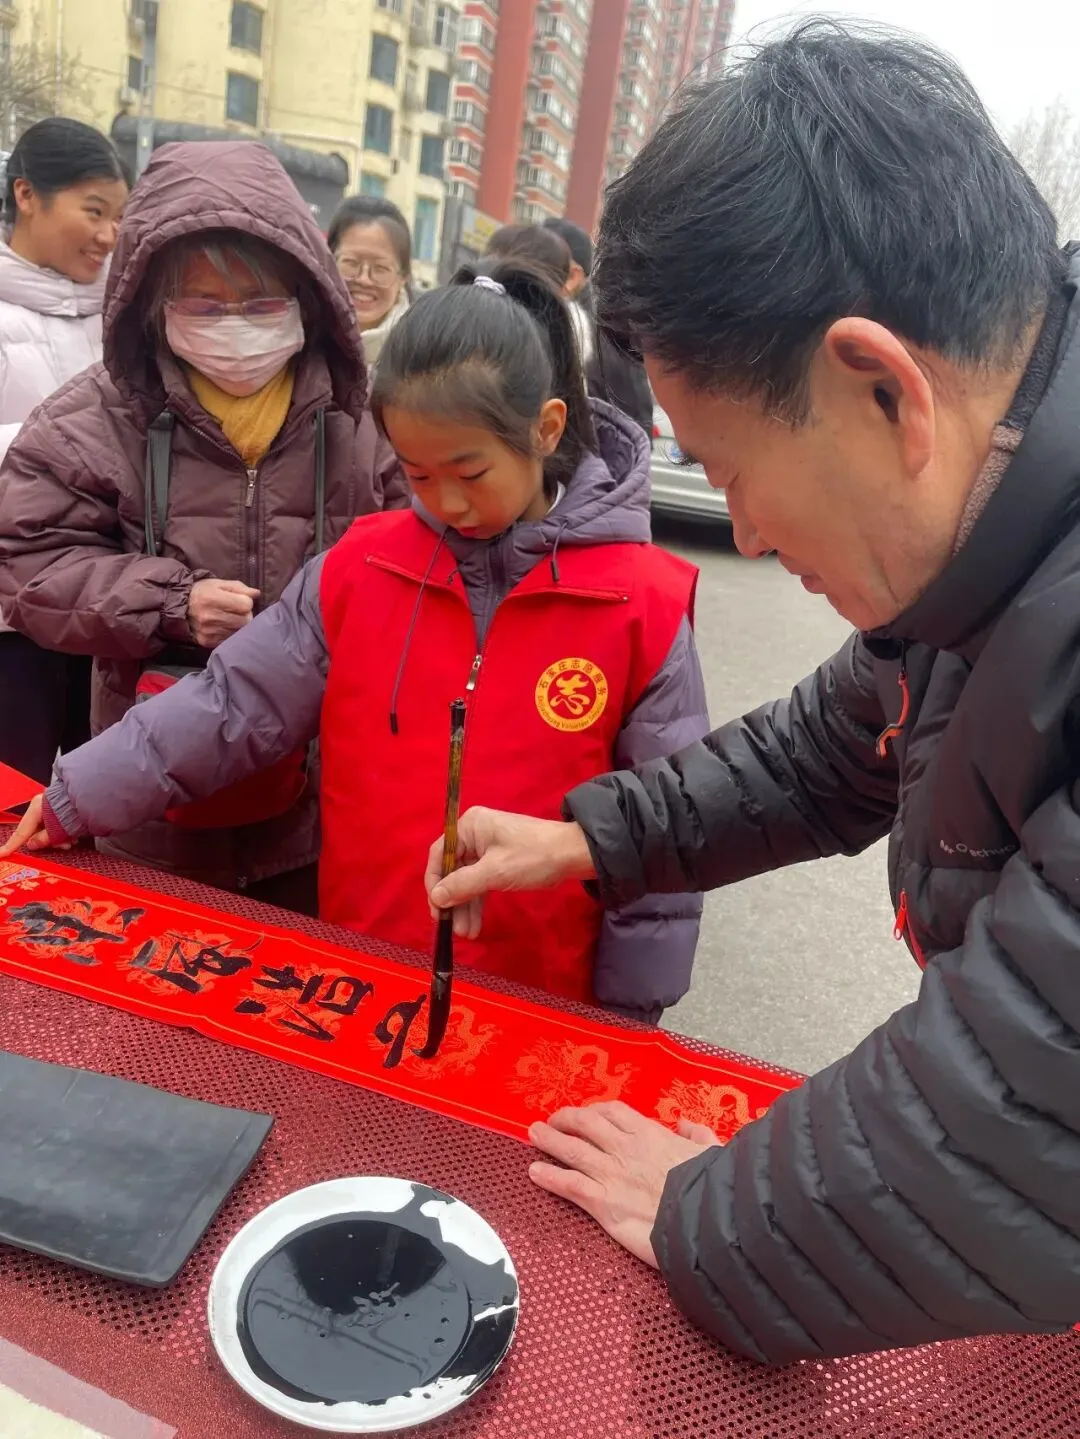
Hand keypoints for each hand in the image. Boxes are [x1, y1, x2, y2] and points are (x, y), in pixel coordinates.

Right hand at [0, 795, 70, 856]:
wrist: (94, 797)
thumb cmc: (75, 811)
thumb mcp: (57, 830)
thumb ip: (43, 839)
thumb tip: (31, 844)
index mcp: (36, 808)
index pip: (21, 832)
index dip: (11, 845)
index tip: (1, 854)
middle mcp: (42, 806)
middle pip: (37, 831)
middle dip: (49, 842)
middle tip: (63, 846)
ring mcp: (51, 808)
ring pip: (48, 830)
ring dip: (58, 839)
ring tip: (72, 841)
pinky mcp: (61, 810)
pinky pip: (57, 826)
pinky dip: (63, 834)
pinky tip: (74, 837)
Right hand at [187, 578, 258, 648]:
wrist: (180, 607)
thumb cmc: (202, 592)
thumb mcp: (219, 584)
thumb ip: (239, 588)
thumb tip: (256, 594)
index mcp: (212, 598)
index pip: (246, 605)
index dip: (247, 601)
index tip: (241, 600)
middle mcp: (209, 616)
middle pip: (245, 620)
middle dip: (245, 614)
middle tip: (237, 611)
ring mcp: (208, 631)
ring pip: (239, 631)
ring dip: (238, 625)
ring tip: (230, 618)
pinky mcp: (207, 642)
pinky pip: (230, 639)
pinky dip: (231, 633)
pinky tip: (224, 626)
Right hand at [425, 807, 595, 938]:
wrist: (573, 855)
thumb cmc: (532, 857)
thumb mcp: (494, 872)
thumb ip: (462, 885)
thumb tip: (435, 898)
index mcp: (469, 826)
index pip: (440, 854)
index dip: (434, 883)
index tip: (436, 909)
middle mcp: (474, 834)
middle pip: (453, 870)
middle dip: (453, 900)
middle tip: (451, 927)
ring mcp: (487, 849)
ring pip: (467, 881)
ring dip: (465, 906)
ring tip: (466, 933)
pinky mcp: (499, 862)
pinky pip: (481, 883)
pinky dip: (478, 902)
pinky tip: (475, 924)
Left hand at [528, 1101, 718, 1267]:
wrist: (708, 1219)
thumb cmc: (713, 1186)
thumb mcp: (712, 1150)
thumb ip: (697, 1134)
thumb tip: (687, 1125)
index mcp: (650, 1133)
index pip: (613, 1112)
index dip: (595, 1110)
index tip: (587, 1113)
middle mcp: (625, 1148)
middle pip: (586, 1124)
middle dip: (566, 1119)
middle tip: (552, 1119)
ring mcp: (611, 1175)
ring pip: (572, 1150)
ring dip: (550, 1140)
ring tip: (533, 1134)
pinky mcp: (604, 1203)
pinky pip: (570, 1185)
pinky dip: (549, 1177)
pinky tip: (534, 1172)